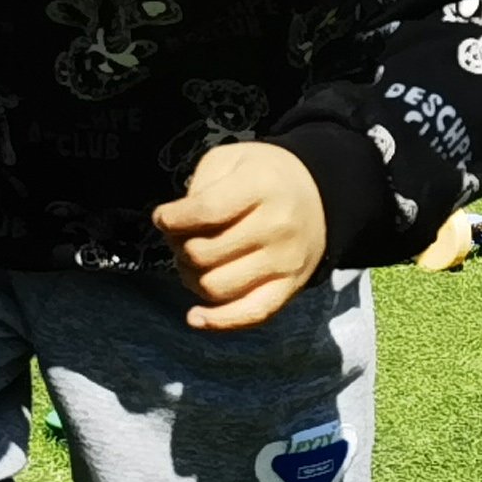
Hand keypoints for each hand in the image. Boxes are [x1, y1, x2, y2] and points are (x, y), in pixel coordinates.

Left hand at [155, 140, 327, 332]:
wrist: (319, 195)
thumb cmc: (263, 176)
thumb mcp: (230, 159)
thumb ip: (200, 187)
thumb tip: (174, 227)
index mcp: (262, 186)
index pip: (206, 211)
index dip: (173, 219)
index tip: (163, 218)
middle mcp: (277, 226)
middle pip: (204, 254)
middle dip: (179, 248)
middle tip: (179, 239)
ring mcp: (285, 261)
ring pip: (216, 287)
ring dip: (191, 278)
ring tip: (192, 262)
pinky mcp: (289, 287)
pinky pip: (250, 315)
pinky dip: (218, 322)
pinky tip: (195, 317)